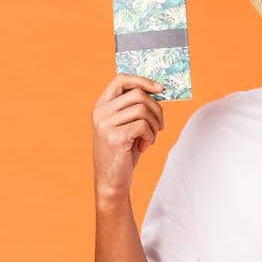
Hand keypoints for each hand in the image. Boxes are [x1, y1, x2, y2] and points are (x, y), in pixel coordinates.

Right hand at [91, 73, 166, 202]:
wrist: (111, 181)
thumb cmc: (122, 153)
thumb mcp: (127, 126)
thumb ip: (135, 109)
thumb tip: (158, 91)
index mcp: (101, 105)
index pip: (121, 79)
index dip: (142, 80)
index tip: (160, 88)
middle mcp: (100, 112)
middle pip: (138, 94)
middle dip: (156, 109)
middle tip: (160, 126)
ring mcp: (105, 124)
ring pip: (143, 110)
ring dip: (155, 125)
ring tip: (150, 138)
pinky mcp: (115, 137)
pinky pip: (143, 126)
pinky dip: (151, 136)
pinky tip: (145, 146)